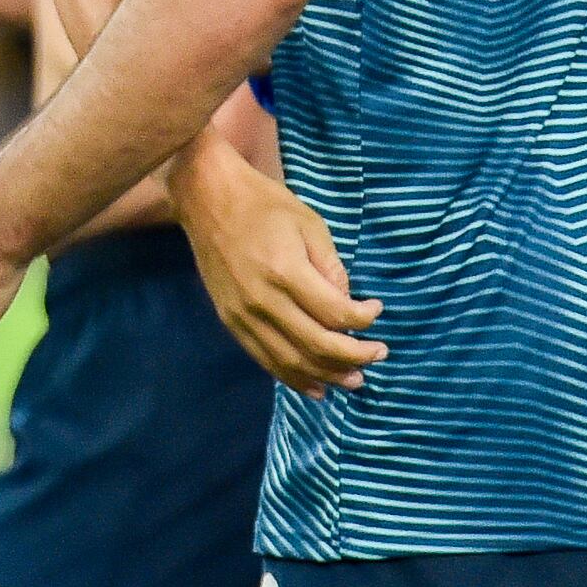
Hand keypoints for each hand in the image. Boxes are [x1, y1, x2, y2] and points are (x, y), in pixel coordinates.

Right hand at [172, 137, 383, 395]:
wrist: (206, 199)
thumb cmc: (264, 205)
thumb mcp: (309, 223)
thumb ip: (331, 267)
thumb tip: (346, 305)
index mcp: (285, 271)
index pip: (335, 313)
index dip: (364, 318)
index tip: (376, 308)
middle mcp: (263, 300)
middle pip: (317, 345)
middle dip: (355, 356)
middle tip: (379, 353)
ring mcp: (243, 315)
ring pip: (291, 361)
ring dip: (328, 375)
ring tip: (356, 379)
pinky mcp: (230, 321)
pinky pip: (265, 359)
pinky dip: (294, 379)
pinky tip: (317, 388)